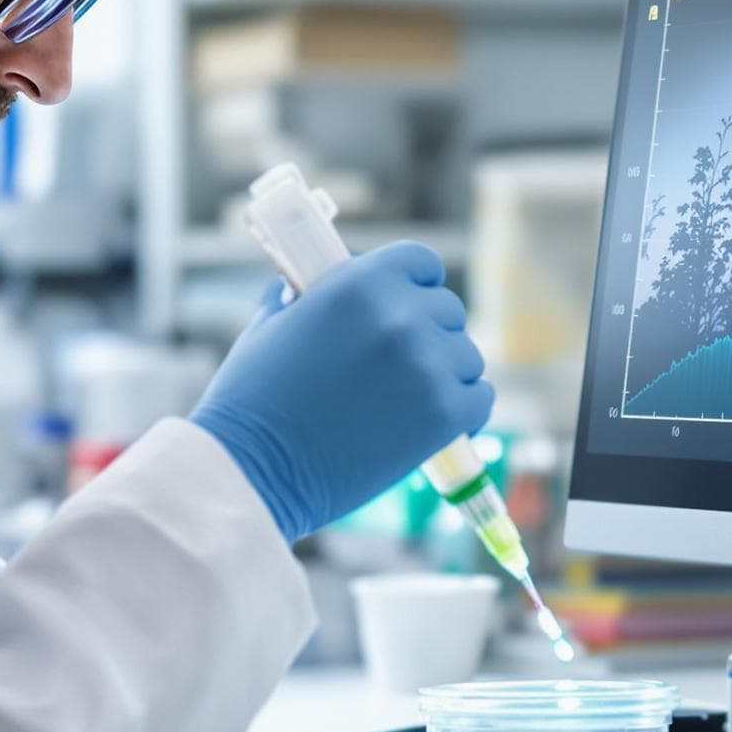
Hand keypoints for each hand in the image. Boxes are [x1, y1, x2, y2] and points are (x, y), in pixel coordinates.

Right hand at [190, 242, 492, 541]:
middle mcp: (399, 317)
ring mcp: (425, 366)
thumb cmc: (252, 399)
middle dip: (430, 333)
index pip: (421, 262)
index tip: (411, 303)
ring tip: (413, 399)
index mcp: (359, 283)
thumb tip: (317, 283)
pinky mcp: (442, 415)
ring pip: (467, 357)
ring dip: (447, 374)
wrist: (254, 468)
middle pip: (448, 310)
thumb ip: (308, 297)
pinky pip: (479, 399)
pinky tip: (441, 422)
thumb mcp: (274, 325)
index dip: (417, 283)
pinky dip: (465, 411)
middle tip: (403, 364)